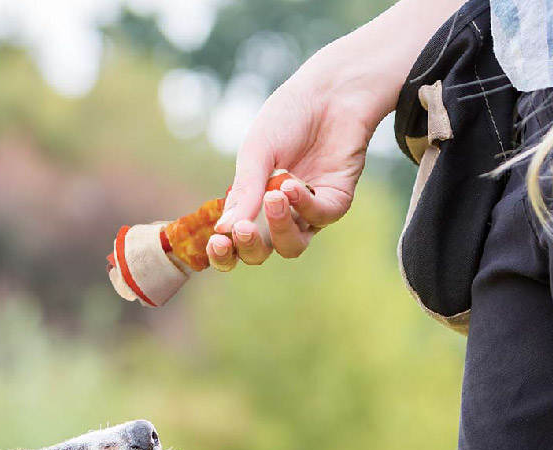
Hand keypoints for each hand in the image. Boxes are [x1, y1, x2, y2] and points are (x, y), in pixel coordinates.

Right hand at [205, 0, 463, 270]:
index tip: (217, 241)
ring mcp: (307, 213)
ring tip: (274, 196)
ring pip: (291, 246)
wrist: (331, 91)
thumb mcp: (256, 153)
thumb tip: (223, 230)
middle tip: (242, 230)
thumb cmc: (287, 118)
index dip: (223, 252)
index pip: (233, 245)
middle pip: (259, 254)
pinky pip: (318, 218)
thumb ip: (244, 192)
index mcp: (251, 205)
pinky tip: (293, 184)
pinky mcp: (335, 202)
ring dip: (279, 228)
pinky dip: (304, 206)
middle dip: (249, 247)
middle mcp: (277, 216)